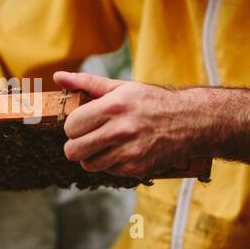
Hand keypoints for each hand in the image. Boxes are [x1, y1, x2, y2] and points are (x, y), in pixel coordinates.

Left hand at [55, 70, 212, 179]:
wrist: (191, 121)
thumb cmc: (152, 102)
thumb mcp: (121, 87)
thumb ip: (87, 83)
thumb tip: (58, 77)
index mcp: (113, 106)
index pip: (70, 126)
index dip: (73, 126)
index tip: (82, 123)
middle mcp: (120, 130)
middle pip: (73, 150)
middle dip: (76, 145)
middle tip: (87, 138)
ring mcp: (129, 152)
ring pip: (88, 165)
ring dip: (92, 156)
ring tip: (105, 144)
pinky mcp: (137, 169)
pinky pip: (108, 171)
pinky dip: (111, 164)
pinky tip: (123, 151)